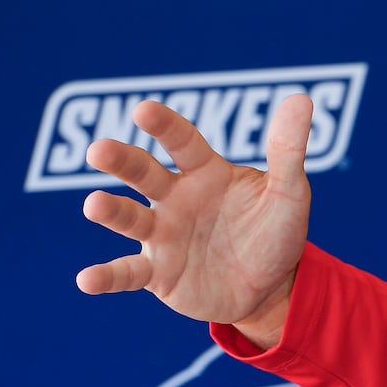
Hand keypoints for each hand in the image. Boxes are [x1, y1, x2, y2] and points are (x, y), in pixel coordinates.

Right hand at [77, 95, 313, 347]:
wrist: (272, 288)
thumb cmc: (273, 233)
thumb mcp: (289, 194)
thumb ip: (288, 150)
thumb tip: (300, 98)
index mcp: (205, 173)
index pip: (182, 142)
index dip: (164, 126)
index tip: (144, 110)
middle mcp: (175, 199)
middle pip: (143, 173)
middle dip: (121, 161)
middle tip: (98, 150)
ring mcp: (162, 236)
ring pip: (130, 219)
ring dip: (111, 211)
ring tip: (94, 204)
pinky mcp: (158, 274)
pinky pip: (127, 274)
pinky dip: (107, 277)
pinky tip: (87, 280)